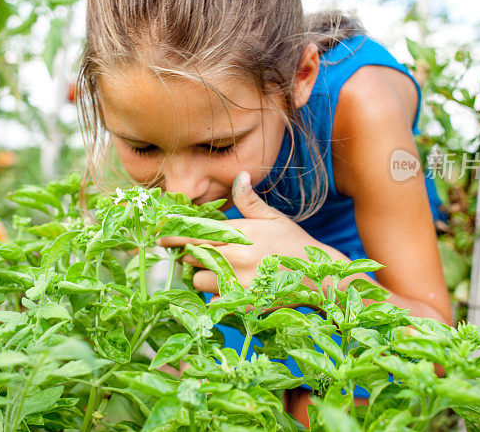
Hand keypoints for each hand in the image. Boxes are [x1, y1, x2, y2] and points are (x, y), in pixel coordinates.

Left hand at [158, 171, 326, 295]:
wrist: (319, 278)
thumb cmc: (295, 246)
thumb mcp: (274, 219)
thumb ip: (249, 200)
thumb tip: (239, 175)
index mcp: (241, 232)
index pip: (195, 231)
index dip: (174, 234)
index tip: (159, 237)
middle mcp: (236, 256)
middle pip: (192, 256)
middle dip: (193, 256)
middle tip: (208, 255)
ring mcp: (238, 282)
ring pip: (199, 281)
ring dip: (206, 278)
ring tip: (228, 273)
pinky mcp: (242, 304)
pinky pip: (214, 301)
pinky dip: (218, 297)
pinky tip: (236, 290)